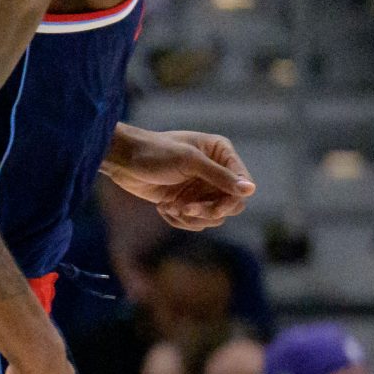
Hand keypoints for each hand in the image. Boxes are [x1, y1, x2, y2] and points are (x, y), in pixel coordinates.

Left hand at [103, 127, 254, 230]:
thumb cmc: (154, 152)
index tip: (213, 210)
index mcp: (221, 153)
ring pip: (213, 217)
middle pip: (231, 205)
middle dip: (207, 211)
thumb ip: (220, 176)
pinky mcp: (186, 201)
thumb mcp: (188, 161)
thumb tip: (251, 190)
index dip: (231, 200)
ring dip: (191, 217)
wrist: (122, 160)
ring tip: (169, 207)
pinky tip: (162, 208)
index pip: (242, 185)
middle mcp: (215, 171)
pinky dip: (179, 220)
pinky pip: (195, 221)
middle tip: (185, 209)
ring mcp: (200, 188)